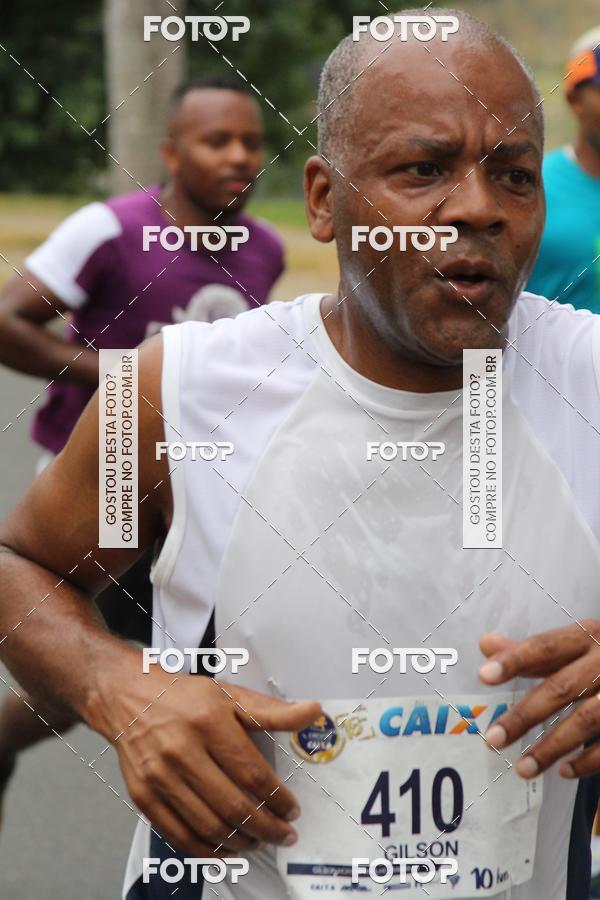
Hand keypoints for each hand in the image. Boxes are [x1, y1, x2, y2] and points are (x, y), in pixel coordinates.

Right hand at [97, 665, 321, 856]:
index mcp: (208, 721)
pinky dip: (207, 850)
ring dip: (241, 842)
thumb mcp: (231, 695)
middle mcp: (182, 750)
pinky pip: (179, 835)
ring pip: (208, 826)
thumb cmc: (183, 697)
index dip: (277, 797)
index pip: (252, 772)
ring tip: (260, 840)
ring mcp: (160, 776)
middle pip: (233, 805)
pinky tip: (226, 848)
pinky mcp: (144, 796)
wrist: (129, 697)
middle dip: (266, 827)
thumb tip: (312, 712)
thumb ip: (273, 711)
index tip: (292, 809)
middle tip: (284, 833)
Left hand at [478, 622, 599, 779]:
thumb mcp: (576, 646)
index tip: (483, 675)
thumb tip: (486, 644)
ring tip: (522, 768)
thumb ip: (533, 652)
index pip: (544, 647)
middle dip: (525, 715)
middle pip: (562, 688)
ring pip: (586, 719)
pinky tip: (563, 771)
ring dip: (552, 747)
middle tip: (493, 739)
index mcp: (587, 637)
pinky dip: (587, 761)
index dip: (514, 660)